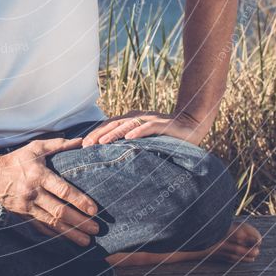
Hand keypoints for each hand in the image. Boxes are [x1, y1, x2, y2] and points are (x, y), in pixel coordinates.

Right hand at [0, 137, 99, 246]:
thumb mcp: (36, 147)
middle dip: (80, 222)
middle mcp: (34, 193)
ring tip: (87, 241)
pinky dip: (55, 235)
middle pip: (60, 211)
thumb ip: (59, 144)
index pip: (63, 191)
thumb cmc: (16, 159)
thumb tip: (81, 141)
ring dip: (71, 233)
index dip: (79, 201)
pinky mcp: (23, 215)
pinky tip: (67, 241)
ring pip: (52, 223)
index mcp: (39, 175)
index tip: (94, 210)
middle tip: (96, 228)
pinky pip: (41, 228)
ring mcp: (27, 207)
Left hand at [81, 109, 206, 146]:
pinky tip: (129, 137)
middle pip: (114, 123)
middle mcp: (138, 117)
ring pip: (128, 124)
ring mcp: (151, 119)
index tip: (83, 145)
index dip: (96, 133)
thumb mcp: (146, 140)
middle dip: (99, 134)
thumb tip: (112, 158)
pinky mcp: (163, 124)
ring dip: (113, 133)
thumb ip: (131, 143)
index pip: (109, 125)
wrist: (192, 124)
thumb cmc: (167, 135)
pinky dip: (138, 131)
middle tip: (86, 146)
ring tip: (102, 142)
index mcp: (132, 120)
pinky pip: (148, 127)